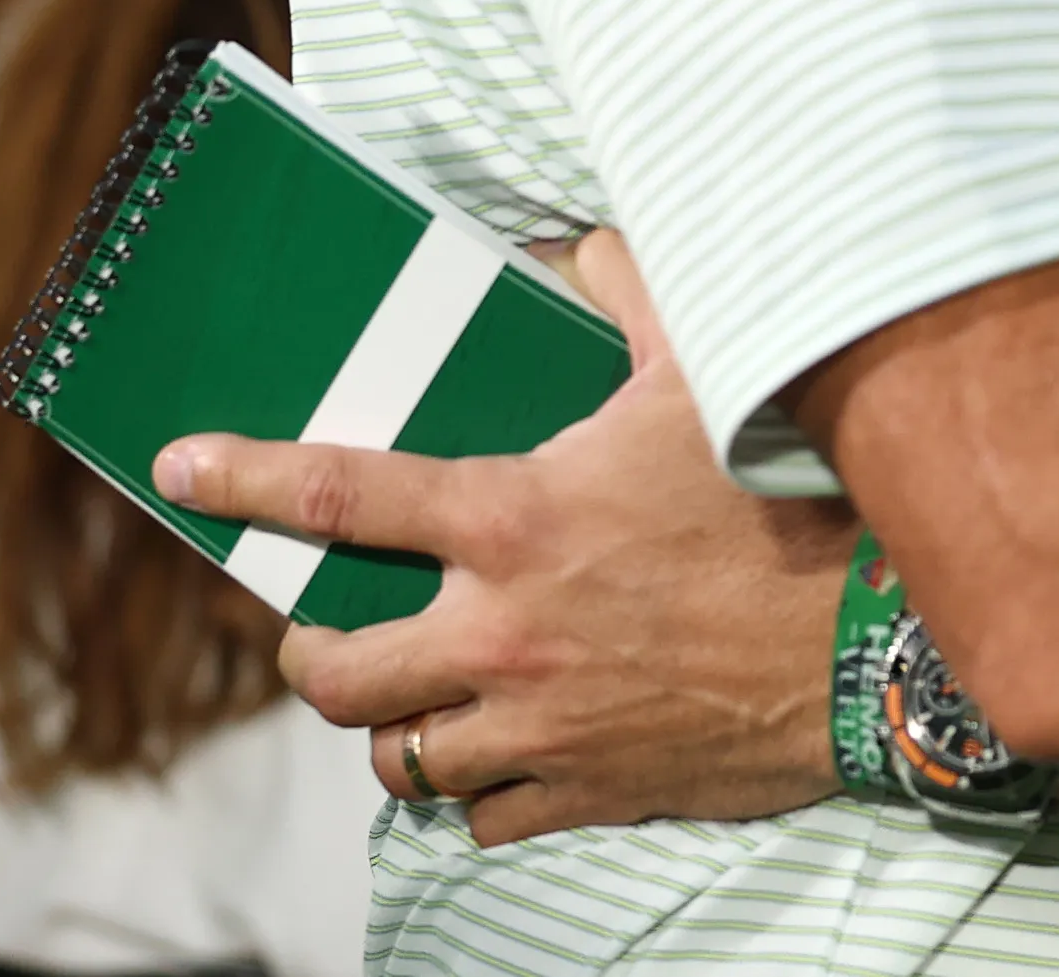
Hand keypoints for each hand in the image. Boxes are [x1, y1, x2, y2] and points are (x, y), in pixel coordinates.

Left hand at [155, 232, 855, 844]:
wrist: (878, 640)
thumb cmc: (794, 494)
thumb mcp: (710, 366)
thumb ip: (628, 290)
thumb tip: (572, 244)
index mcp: (515, 521)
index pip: (334, 497)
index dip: (240, 477)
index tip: (180, 469)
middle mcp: (502, 632)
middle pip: (334, 670)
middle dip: (310, 649)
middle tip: (323, 629)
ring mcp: (539, 724)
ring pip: (396, 757)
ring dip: (391, 725)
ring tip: (411, 696)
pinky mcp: (588, 790)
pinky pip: (482, 815)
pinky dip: (475, 790)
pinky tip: (502, 754)